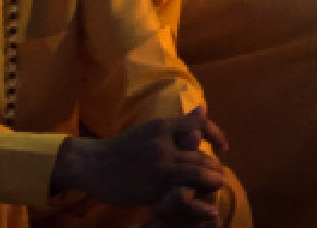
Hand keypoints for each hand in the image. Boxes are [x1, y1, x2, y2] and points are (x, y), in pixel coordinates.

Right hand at [51, 110, 228, 209]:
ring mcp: (158, 168)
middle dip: (216, 167)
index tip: (224, 148)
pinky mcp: (152, 189)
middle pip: (203, 155)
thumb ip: (178, 124)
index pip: (200, 126)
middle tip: (220, 175)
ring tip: (217, 186)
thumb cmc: (123, 148)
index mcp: (162, 126)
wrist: (92, 165)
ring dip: (213, 182)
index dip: (217, 136)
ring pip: (198, 175)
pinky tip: (206, 207)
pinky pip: (182, 196)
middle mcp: (162, 145)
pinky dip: (198, 202)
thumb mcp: (150, 129)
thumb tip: (203, 108)